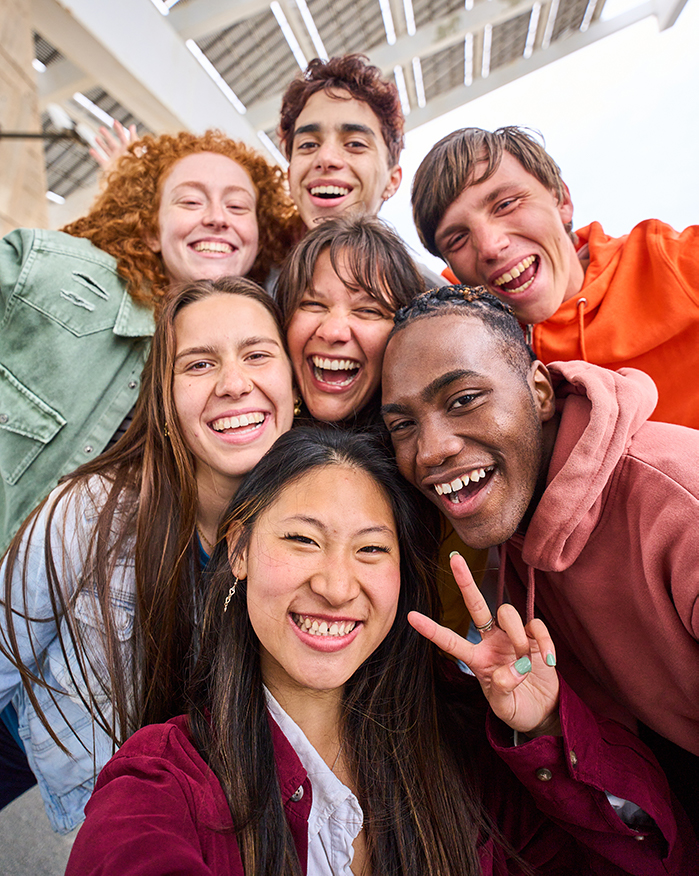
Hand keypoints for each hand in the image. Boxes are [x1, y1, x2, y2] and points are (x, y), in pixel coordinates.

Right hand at [90, 121, 136, 168]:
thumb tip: (132, 126)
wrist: (131, 180)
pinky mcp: (108, 167)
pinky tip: (91, 150)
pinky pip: (100, 160)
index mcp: (127, 149)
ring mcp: (114, 160)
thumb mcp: (135, 149)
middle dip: (107, 135)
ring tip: (96, 138)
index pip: (122, 137)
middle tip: (101, 128)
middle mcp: (120, 154)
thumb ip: (133, 138)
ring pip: (106, 150)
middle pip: (112, 142)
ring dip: (101, 143)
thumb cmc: (136, 166)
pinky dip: (96, 155)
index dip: (118, 129)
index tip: (114, 121)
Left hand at [408, 552, 559, 734]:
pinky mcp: (535, 637)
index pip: (451, 641)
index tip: (410, 616)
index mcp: (476, 658)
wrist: (543, 711)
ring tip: (526, 660)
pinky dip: (544, 641)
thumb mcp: (504, 707)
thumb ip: (503, 690)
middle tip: (454, 558)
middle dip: (465, 581)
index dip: (431, 630)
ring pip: (507, 612)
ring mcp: (513, 636)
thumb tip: (510, 671)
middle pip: (476, 605)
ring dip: (517, 634)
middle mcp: (491, 641)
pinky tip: (549, 660)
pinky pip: (536, 625)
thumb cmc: (517, 707)